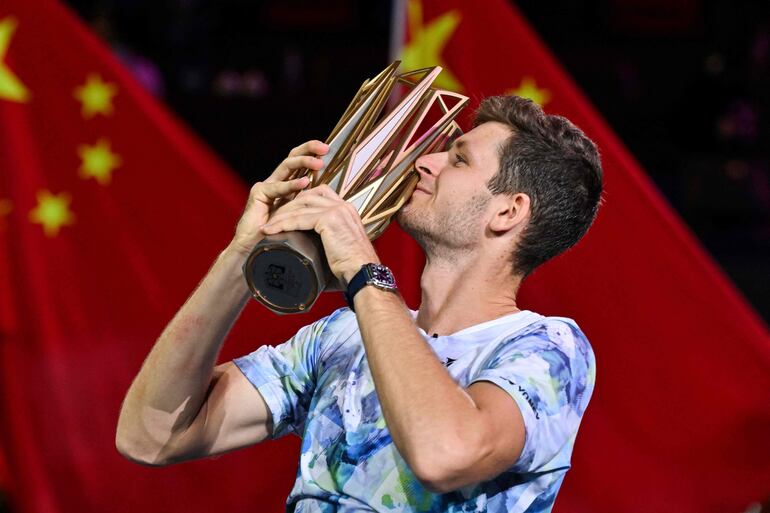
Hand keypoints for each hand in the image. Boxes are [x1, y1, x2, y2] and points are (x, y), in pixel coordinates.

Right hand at [229, 141, 327, 255]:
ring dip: (303, 162)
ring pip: (286, 166)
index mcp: (288, 186)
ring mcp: (267, 186)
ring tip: (318, 163)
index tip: (330, 151)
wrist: (256, 249)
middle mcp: (277, 182)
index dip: (314, 154)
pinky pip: (277, 187)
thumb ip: (314, 207)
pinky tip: (304, 183)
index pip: (302, 164)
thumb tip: (336, 202)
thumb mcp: (303, 218)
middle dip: (309, 149)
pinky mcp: (259, 194)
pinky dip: (291, 185)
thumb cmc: (281, 237)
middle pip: (293, 157)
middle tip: (325, 148)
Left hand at [260, 185, 379, 283]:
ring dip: (280, 215)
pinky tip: (271, 230)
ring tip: (268, 227)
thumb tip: (312, 255)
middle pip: (308, 196)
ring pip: (300, 206)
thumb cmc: (353, 270)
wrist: (364, 275)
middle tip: (272, 220)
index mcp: (347, 210)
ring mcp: (337, 211)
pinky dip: (282, 224)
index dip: (301, 201)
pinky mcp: (329, 219)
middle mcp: (343, 206)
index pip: (320, 194)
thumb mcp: (341, 248)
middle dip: (287, 206)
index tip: (286, 213)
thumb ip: (329, 243)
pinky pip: (299, 218)